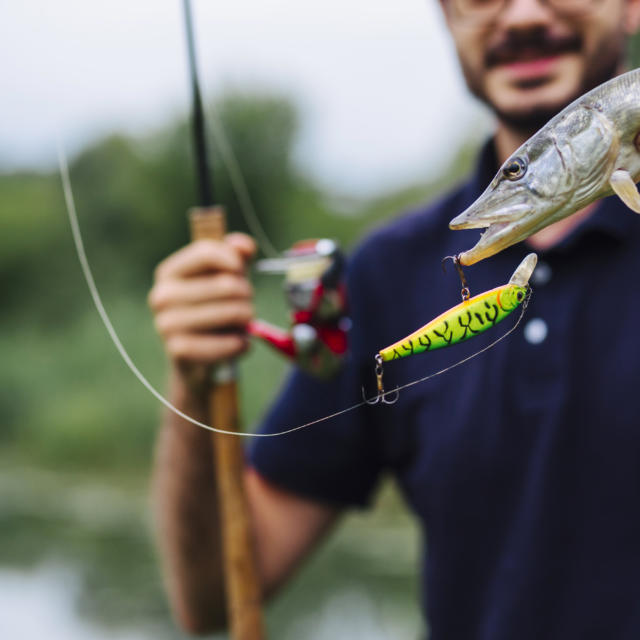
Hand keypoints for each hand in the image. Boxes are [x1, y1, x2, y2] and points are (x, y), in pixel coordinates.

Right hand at [149, 233, 255, 367]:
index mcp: (169, 272)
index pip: (206, 252)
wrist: (195, 359)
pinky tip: (241, 343)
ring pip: (231, 312)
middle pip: (226, 284)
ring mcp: (166, 324)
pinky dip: (242, 343)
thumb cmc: (211, 310)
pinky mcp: (179, 350)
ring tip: (244, 323)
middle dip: (247, 294)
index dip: (234, 260)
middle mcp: (162, 296)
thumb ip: (236, 256)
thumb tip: (244, 246)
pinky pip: (227, 343)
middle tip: (247, 304)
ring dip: (247, 318)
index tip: (242, 271)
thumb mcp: (223, 278)